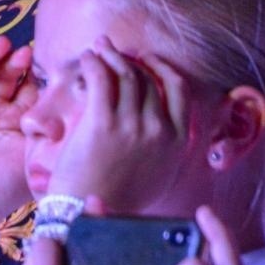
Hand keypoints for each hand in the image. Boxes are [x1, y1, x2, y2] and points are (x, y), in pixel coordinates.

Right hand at [0, 35, 35, 223]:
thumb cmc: (3, 189)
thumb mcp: (34, 158)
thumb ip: (53, 138)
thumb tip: (88, 116)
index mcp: (13, 121)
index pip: (25, 87)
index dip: (35, 74)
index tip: (49, 64)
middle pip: (2, 74)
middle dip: (14, 62)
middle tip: (26, 53)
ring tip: (3, 46)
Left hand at [46, 38, 198, 213]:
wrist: (92, 216)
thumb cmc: (119, 199)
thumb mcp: (159, 175)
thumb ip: (166, 148)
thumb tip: (163, 126)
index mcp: (177, 142)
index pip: (178, 91)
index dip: (162, 69)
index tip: (147, 60)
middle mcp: (160, 130)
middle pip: (149, 79)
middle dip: (130, 59)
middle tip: (114, 49)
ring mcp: (132, 125)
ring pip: (126, 75)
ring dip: (111, 55)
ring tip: (98, 48)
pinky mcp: (102, 123)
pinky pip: (101, 79)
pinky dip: (94, 63)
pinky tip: (87, 59)